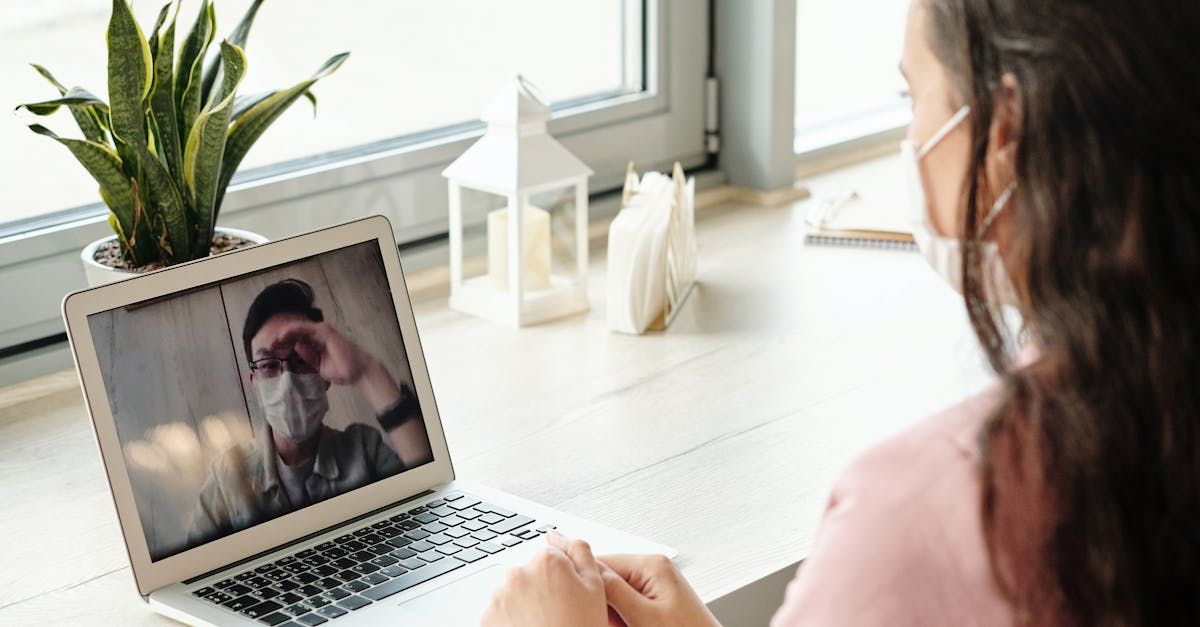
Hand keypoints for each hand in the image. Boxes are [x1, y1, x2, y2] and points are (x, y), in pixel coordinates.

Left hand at [270, 320, 401, 411]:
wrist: (359, 371)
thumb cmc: (344, 370)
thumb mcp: (320, 365)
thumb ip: (308, 356)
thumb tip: (296, 347)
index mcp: (319, 342)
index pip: (298, 339)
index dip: (284, 344)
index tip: (273, 351)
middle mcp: (320, 334)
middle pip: (296, 333)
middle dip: (281, 339)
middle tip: (268, 346)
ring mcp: (322, 331)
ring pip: (298, 329)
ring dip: (283, 334)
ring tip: (272, 342)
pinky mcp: (324, 331)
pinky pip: (304, 328)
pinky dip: (292, 331)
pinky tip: (282, 336)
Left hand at [481, 532, 610, 626]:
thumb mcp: (595, 587)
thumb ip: (579, 551)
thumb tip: (558, 535)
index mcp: (546, 561)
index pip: (549, 556)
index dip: (561, 577)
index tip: (566, 595)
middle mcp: (518, 572)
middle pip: (529, 572)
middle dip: (539, 588)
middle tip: (556, 612)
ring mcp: (500, 595)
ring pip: (513, 592)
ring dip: (523, 603)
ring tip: (542, 623)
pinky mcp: (487, 616)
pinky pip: (499, 611)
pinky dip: (510, 619)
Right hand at [599, 553, 719, 626]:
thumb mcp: (644, 615)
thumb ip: (615, 590)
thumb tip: (589, 569)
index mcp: (652, 564)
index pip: (603, 561)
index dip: (590, 583)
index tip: (586, 603)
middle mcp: (656, 568)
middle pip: (610, 578)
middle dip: (607, 602)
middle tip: (617, 623)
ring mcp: (658, 582)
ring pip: (618, 594)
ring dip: (616, 613)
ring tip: (628, 626)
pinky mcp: (659, 597)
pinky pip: (631, 603)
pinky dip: (627, 617)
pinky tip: (632, 626)